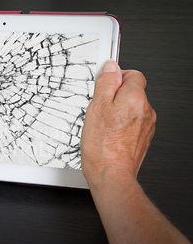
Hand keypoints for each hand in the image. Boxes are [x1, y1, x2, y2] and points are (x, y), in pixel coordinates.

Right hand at [81, 60, 155, 187]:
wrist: (111, 175)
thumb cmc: (102, 147)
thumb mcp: (96, 108)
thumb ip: (105, 83)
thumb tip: (110, 67)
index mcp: (135, 98)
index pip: (132, 74)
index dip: (116, 78)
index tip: (104, 85)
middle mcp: (146, 110)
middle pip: (132, 91)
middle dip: (115, 96)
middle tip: (99, 109)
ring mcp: (147, 126)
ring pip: (132, 108)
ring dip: (118, 112)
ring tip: (103, 125)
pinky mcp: (143, 138)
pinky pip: (133, 123)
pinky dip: (122, 125)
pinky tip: (109, 135)